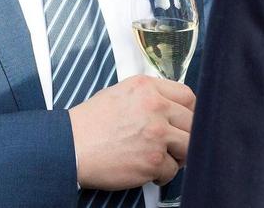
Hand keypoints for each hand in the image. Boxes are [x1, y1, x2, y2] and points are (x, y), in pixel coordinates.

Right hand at [69, 75, 195, 190]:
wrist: (70, 148)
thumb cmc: (89, 123)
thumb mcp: (119, 93)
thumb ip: (147, 96)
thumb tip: (169, 108)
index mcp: (147, 88)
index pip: (187, 96)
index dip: (190, 111)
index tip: (186, 121)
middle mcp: (155, 107)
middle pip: (192, 122)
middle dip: (185, 135)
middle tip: (174, 145)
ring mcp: (157, 134)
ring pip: (189, 146)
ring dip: (178, 155)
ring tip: (162, 159)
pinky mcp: (153, 160)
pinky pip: (172, 170)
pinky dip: (162, 174)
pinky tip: (148, 171)